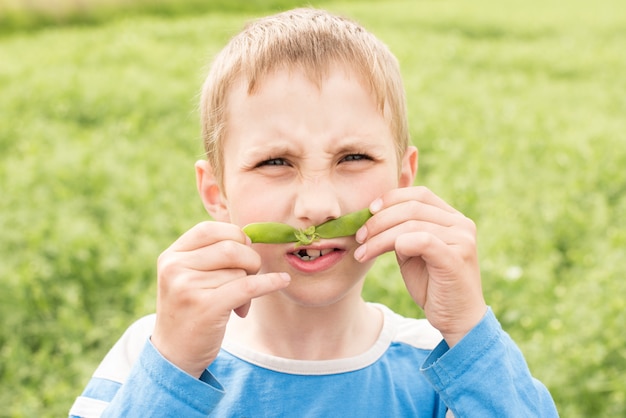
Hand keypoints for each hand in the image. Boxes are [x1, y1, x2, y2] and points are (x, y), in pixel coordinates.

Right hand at [151, 221, 290, 377]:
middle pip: (231, 248)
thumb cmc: (190, 309)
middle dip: (250, 260)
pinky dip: (269, 283)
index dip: (235, 236)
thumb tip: (252, 237)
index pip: (211, 229)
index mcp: (171, 255)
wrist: (174, 354)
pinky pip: (248, 286)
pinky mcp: (206, 308)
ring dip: (249, 284)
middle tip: (249, 277)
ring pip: (239, 271)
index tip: (245, 250)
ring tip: (238, 302)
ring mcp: (187, 288)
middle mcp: (175, 268)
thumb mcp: (188, 276)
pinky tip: (281, 282)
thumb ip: (211, 254)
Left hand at [355, 186, 486, 346]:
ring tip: (362, 251)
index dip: (391, 198)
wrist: (456, 319)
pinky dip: (395, 244)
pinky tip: (377, 255)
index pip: (420, 194)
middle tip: (359, 236)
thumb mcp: (412, 252)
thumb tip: (373, 214)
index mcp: (452, 218)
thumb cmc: (433, 286)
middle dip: (379, 220)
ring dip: (379, 237)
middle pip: (412, 207)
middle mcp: (461, 224)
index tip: (368, 210)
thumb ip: (402, 231)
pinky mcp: (456, 257)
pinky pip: (420, 240)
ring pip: (411, 224)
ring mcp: (462, 239)